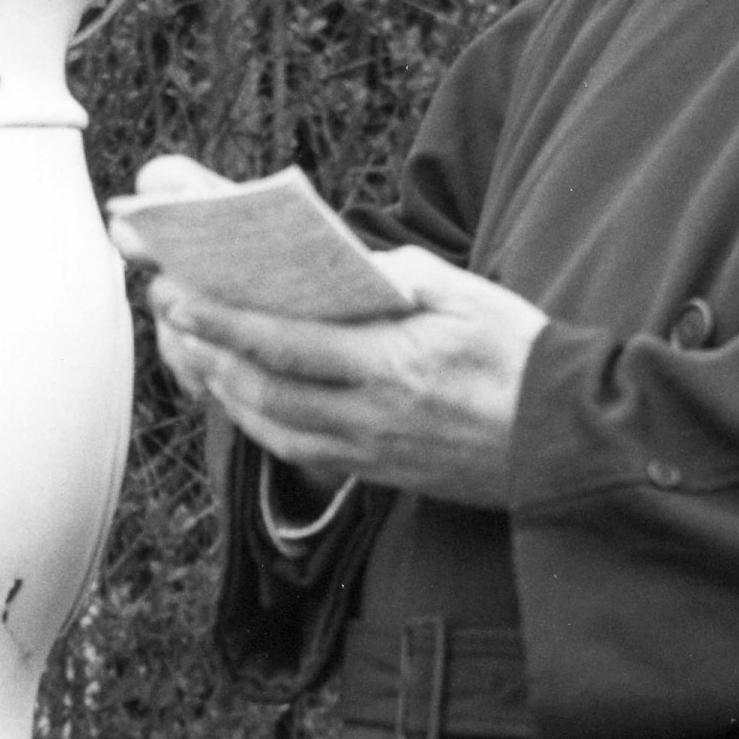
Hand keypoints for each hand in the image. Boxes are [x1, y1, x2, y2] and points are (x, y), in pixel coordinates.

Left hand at [144, 240, 547, 507]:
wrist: (568, 442)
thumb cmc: (523, 356)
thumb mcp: (467, 295)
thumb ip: (399, 277)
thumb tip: (342, 263)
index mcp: (394, 364)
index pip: (283, 342)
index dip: (220, 319)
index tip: (177, 292)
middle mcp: (372, 416)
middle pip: (262, 387)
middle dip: (206, 349)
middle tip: (170, 312)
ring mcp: (371, 453)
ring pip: (271, 425)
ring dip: (223, 387)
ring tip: (194, 347)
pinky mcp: (377, 475)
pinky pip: (298, 451)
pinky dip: (258, 421)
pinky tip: (243, 394)